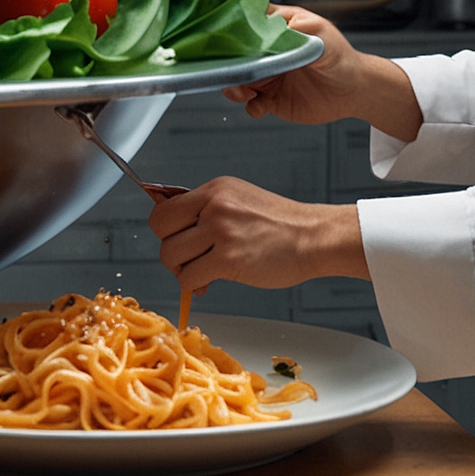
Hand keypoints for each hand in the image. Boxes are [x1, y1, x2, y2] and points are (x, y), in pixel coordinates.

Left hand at [150, 176, 367, 293]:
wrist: (313, 237)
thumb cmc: (281, 224)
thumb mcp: (240, 200)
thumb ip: (208, 210)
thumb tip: (176, 229)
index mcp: (215, 190)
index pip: (165, 206)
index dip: (166, 229)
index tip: (177, 239)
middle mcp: (214, 205)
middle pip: (160, 228)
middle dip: (171, 249)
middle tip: (188, 259)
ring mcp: (221, 231)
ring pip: (171, 255)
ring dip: (182, 270)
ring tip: (202, 272)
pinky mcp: (229, 259)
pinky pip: (189, 277)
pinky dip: (193, 285)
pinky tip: (209, 282)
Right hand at [223, 6, 423, 140]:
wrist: (355, 91)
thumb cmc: (341, 57)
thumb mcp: (321, 34)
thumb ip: (298, 29)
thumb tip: (276, 27)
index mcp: (278, 29)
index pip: (248, 24)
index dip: (234, 30)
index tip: (227, 38)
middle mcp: (269, 53)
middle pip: (237, 55)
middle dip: (229, 62)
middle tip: (230, 69)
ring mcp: (269, 76)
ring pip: (239, 80)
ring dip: (234, 86)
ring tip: (242, 91)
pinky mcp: (273, 99)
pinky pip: (252, 104)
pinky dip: (250, 106)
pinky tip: (260, 105)